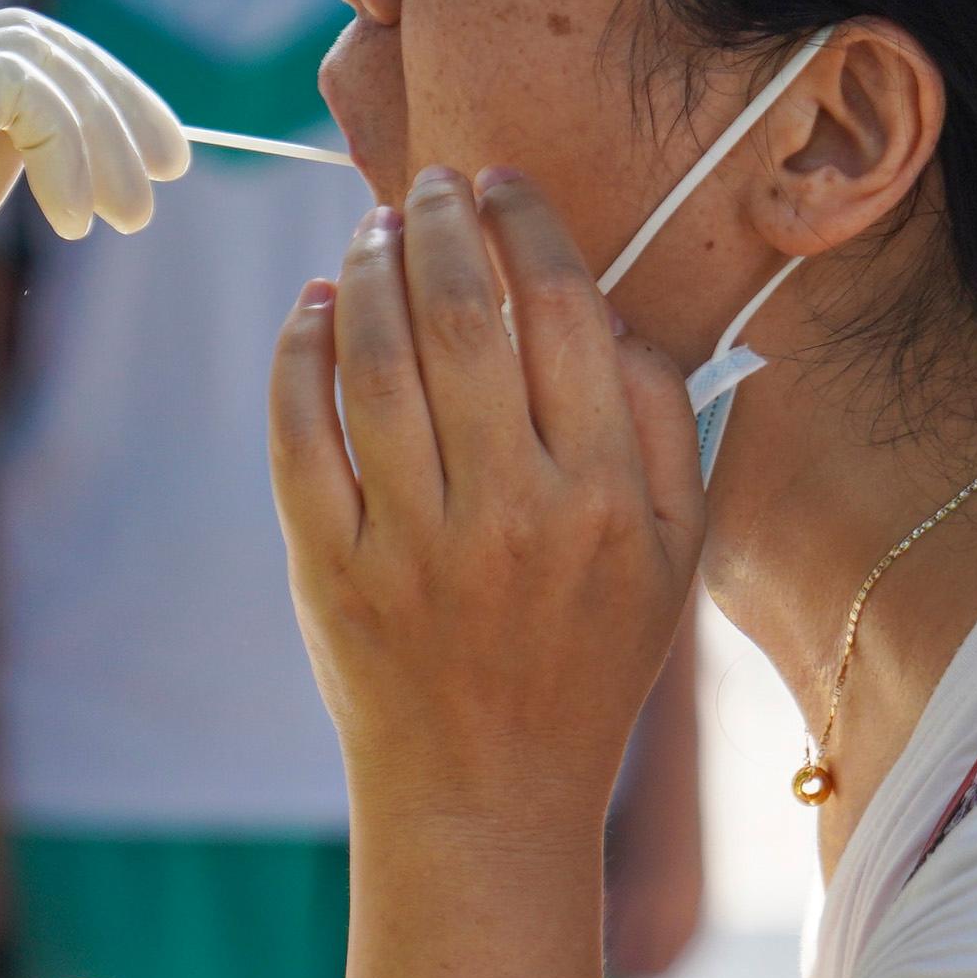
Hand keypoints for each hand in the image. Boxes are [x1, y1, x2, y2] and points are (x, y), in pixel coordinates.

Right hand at [0, 10, 186, 492]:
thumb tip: (42, 195)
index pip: (7, 74)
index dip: (90, 108)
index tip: (148, 179)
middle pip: (28, 39)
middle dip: (115, 95)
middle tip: (171, 168)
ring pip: (30, 47)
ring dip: (102, 123)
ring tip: (130, 212)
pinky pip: (18, 78)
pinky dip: (70, 134)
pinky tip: (80, 212)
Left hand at [268, 165, 702, 839]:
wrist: (488, 794)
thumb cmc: (589, 658)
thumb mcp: (675, 553)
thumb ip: (666, 422)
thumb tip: (608, 307)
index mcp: (606, 499)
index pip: (562, 315)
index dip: (525, 229)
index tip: (500, 185)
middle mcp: (511, 515)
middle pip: (461, 320)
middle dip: (438, 225)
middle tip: (426, 183)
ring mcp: (412, 544)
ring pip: (376, 363)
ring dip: (368, 272)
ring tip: (371, 230)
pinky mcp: (330, 569)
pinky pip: (302, 433)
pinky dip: (302, 354)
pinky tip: (316, 309)